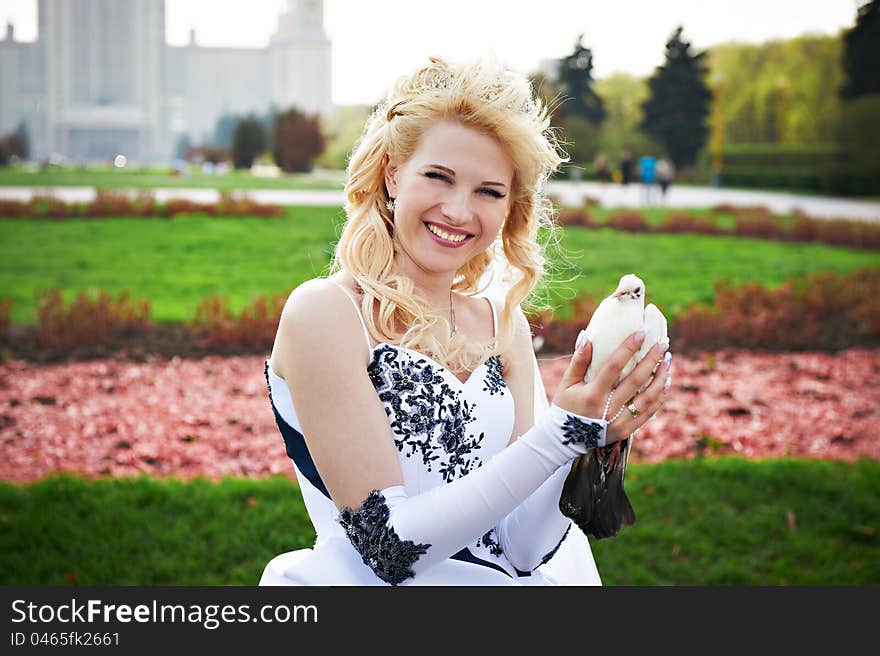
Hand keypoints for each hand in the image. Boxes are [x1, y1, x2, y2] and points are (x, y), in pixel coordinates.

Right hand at [551, 331, 670, 444]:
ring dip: (661, 378)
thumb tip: (587, 336)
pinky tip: (665, 382)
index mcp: (593, 394)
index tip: (641, 333)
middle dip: (652, 360)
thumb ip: (578, 360)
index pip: (614, 366)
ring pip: (648, 397)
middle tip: (662, 344)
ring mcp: (619, 422)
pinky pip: (649, 412)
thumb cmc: (566, 405)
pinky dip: (659, 397)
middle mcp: (608, 409)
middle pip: (636, 380)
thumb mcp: (567, 383)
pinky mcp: (626, 430)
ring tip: (668, 361)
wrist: (566, 438)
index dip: (628, 348)